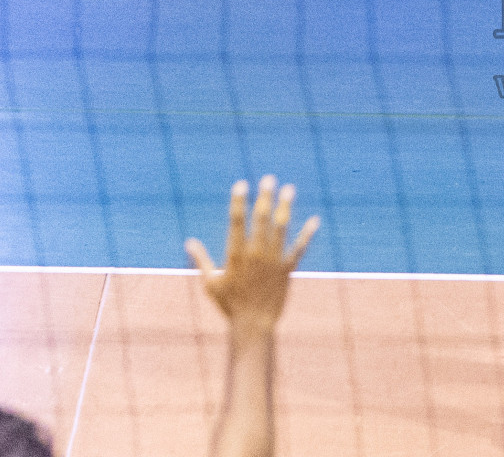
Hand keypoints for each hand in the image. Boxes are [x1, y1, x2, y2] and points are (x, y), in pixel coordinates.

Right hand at [187, 176, 319, 331]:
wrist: (253, 325)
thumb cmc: (229, 305)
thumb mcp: (210, 283)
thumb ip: (200, 261)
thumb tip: (188, 243)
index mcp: (235, 255)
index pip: (236, 222)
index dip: (239, 202)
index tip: (242, 184)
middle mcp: (255, 254)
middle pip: (261, 219)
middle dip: (265, 197)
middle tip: (269, 179)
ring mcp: (272, 261)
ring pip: (280, 228)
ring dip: (285, 208)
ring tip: (289, 190)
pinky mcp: (287, 270)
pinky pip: (298, 249)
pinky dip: (307, 234)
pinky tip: (314, 220)